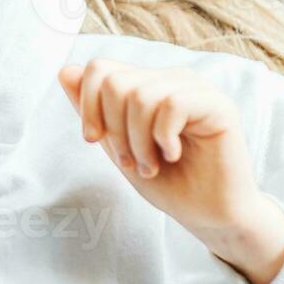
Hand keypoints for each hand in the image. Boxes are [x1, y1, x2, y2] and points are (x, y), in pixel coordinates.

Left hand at [58, 60, 262, 240]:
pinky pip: (172, 105)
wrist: (208, 215)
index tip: (94, 140)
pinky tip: (174, 154)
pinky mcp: (218, 105)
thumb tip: (66, 70)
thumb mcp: (118, 147)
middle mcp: (170, 79)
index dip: (87, 105)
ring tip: (151, 165)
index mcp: (146, 85)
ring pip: (141, 96)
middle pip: (115, 82)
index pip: (100, 69)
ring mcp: (195, 89)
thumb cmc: (168, 183)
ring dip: (139, 142)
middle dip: (115, 130)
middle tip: (133, 162)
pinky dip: (163, 138)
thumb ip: (94, 111)